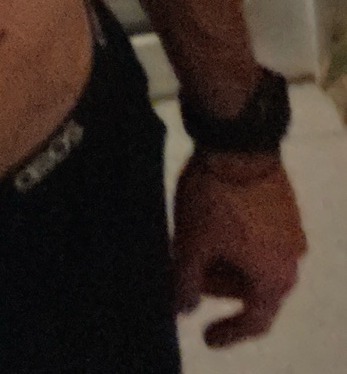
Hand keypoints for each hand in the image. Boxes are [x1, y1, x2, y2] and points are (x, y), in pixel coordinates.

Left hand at [172, 148, 306, 346]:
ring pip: (257, 261)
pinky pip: (262, 237)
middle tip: (187, 276)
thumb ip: (185, 283)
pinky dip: (237, 242)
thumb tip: (182, 309)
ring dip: (227, 264)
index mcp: (275, 278)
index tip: (206, 337)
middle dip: (219, 288)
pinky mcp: (285, 204)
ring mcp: (292, 230)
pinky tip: (211, 226)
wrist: (238, 139)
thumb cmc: (214, 199)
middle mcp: (292, 259)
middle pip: (254, 289)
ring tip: (194, 246)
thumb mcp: (190, 244)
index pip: (255, 321)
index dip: (229, 333)